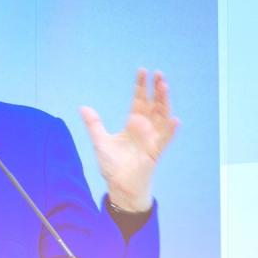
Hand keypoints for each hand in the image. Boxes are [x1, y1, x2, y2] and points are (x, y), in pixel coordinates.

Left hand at [80, 69, 179, 211]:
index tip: (142, 71)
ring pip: (162, 117)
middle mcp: (145, 129)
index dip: (141, 86)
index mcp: (133, 124)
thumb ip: (94, 124)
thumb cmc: (113, 166)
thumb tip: (83, 107)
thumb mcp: (100, 141)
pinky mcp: (155, 152)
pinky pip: (165, 139)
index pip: (139, 100)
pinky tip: (174, 119)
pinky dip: (170, 130)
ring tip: (164, 87)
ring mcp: (152, 139)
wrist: (118, 186)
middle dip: (156, 90)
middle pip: (153, 105)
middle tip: (158, 73)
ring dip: (164, 102)